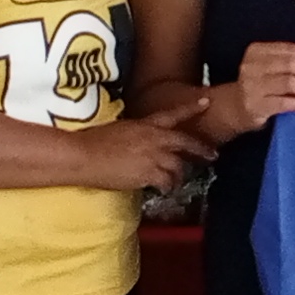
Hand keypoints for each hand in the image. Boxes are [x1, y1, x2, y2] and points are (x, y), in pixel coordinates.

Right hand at [76, 117, 212, 193]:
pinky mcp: (148, 173)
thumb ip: (135, 135)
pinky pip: (166, 181)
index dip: (191, 109)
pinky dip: (167, 187)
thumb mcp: (118, 130)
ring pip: (178, 166)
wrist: (83, 155)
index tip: (206, 103)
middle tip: (212, 155)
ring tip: (177, 182)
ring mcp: (152, 156)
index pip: (172, 114)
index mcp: (144, 124)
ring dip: (179, 175)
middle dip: (201, 149)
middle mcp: (153, 138)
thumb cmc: (92, 142)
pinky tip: (164, 190)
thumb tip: (139, 144)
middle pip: (185, 142)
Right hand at [225, 41, 294, 134]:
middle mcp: (251, 65)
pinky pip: (284, 102)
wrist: (235, 108)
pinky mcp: (255, 105)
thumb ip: (290, 65)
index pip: (291, 50)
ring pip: (289, 82)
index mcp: (257, 50)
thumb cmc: (260, 86)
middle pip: (290, 65)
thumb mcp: (270, 68)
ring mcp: (251, 85)